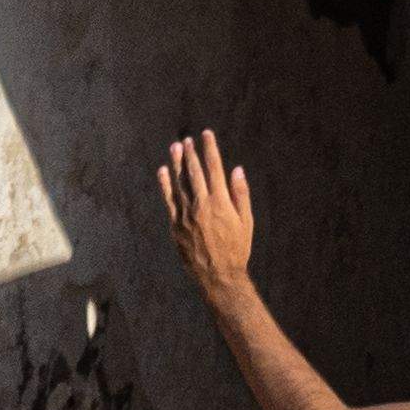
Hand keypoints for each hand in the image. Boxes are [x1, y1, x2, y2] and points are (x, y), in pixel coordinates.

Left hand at [159, 128, 258, 298]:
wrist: (218, 275)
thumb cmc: (237, 248)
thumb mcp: (246, 221)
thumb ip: (240, 194)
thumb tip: (236, 169)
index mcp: (221, 202)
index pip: (214, 167)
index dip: (210, 148)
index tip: (207, 134)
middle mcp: (202, 204)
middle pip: (194, 171)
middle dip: (192, 152)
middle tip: (188, 139)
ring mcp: (186, 214)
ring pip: (180, 182)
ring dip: (177, 163)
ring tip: (176, 147)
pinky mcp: (175, 224)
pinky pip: (168, 199)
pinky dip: (165, 184)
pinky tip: (163, 171)